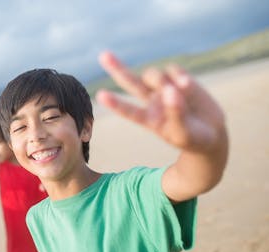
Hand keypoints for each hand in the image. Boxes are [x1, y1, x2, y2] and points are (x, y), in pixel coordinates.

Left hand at [96, 51, 225, 152]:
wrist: (210, 133)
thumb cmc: (192, 138)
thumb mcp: (183, 133)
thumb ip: (176, 114)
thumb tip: (170, 90)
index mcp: (147, 119)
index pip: (128, 110)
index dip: (115, 103)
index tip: (100, 96)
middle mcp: (151, 101)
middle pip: (130, 82)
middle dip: (117, 68)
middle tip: (103, 55)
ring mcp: (164, 89)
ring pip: (152, 74)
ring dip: (159, 79)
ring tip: (176, 91)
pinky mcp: (179, 79)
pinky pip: (172, 69)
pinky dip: (178, 75)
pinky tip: (187, 85)